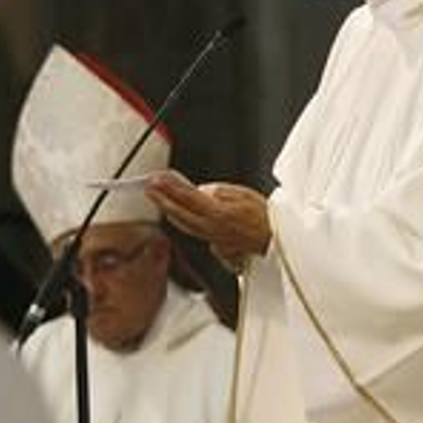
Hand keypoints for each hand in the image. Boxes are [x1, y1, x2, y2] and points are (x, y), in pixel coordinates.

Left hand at [146, 171, 269, 270]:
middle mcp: (212, 227)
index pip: (188, 197)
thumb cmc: (264, 218)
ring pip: (182, 224)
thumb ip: (222, 191)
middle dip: (162, 199)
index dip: (170, 187)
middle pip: (179, 213)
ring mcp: (211, 237)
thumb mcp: (246, 195)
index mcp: (220, 213)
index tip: (158, 179)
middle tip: (150, 188)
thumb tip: (205, 190)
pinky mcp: (213, 242)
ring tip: (158, 199)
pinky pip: (190, 231)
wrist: (273, 239)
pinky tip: (176, 216)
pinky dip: (179, 221)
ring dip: (168, 210)